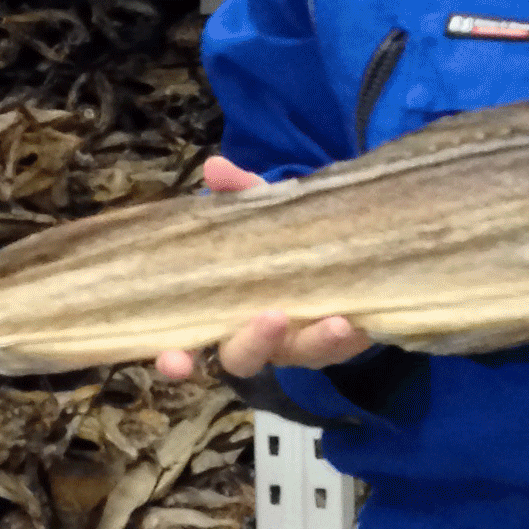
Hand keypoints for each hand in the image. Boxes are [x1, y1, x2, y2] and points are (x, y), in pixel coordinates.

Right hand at [153, 156, 376, 381]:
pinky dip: (346, 338)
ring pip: (299, 355)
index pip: (188, 345)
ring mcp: (296, 345)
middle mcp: (255, 337)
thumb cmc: (282, 238)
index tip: (172, 361)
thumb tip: (214, 167)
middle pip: (242, 359)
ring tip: (336, 321)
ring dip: (315, 341)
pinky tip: (357, 321)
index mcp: (224, 311)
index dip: (175, 359)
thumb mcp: (262, 212)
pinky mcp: (336, 346)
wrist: (339, 247)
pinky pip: (339, 350)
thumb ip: (238, 192)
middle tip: (273, 317)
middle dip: (254, 344)